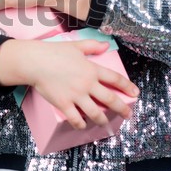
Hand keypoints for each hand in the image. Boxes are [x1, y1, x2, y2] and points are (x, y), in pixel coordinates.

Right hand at [0, 39, 139, 128]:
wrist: (35, 62)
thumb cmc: (54, 52)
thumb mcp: (76, 46)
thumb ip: (92, 46)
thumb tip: (106, 45)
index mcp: (92, 69)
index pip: (115, 79)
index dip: (127, 87)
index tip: (135, 93)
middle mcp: (87, 84)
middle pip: (110, 99)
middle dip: (122, 108)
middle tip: (128, 114)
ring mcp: (76, 95)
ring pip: (95, 113)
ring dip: (103, 120)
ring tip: (106, 124)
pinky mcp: (64, 104)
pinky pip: (76, 118)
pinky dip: (81, 124)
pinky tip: (83, 125)